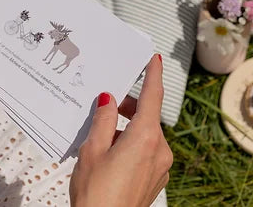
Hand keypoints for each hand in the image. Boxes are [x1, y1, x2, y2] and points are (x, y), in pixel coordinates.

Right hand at [70, 54, 172, 206]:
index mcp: (146, 137)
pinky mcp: (156, 179)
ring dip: (128, 129)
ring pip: (146, 135)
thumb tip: (107, 101)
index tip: (155, 60)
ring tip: (101, 138)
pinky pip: (147, 152)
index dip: (154, 75)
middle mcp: (160, 150)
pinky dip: (132, 146)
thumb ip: (102, 120)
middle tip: (106, 107)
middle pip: (148, 117)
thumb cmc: (96, 195)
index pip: (153, 96)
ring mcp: (161, 166)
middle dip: (128, 108)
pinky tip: (111, 155)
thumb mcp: (92, 150)